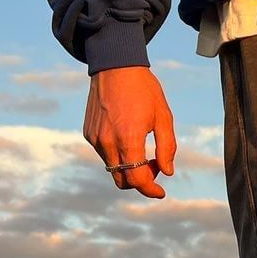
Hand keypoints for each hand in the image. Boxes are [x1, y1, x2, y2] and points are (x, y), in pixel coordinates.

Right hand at [83, 66, 176, 198]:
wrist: (115, 66)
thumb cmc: (144, 90)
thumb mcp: (163, 117)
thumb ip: (167, 148)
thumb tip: (167, 172)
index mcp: (128, 139)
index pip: (137, 180)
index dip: (150, 190)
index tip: (161, 192)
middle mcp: (108, 143)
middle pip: (123, 180)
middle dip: (140, 180)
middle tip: (154, 165)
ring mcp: (96, 139)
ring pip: (113, 169)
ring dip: (128, 167)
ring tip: (142, 147)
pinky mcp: (89, 133)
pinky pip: (104, 154)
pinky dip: (117, 155)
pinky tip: (127, 136)